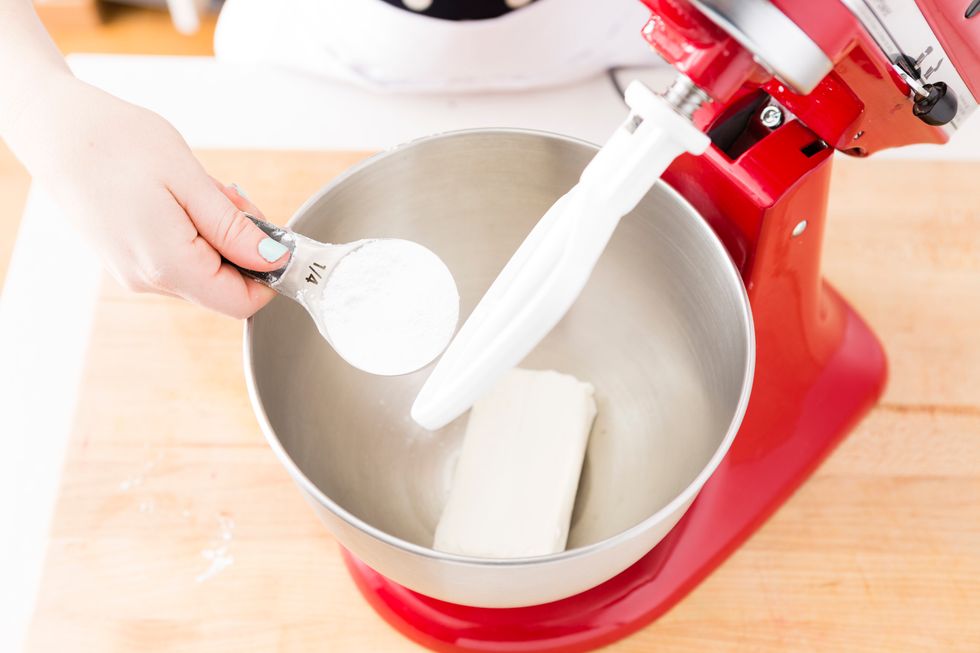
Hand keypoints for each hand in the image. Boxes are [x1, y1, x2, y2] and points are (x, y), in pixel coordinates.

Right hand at [19, 77, 287, 317]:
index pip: (240, 303)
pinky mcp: (127, 260)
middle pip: (224, 288)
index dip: (269, 275)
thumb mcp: (189, 180)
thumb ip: (232, 228)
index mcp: (168, 265)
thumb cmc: (115, 143)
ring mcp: (134, 273)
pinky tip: (181, 198)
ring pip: (203, 273)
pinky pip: (178, 260)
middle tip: (232, 198)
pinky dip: (194, 235)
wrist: (53, 128)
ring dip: (218, 237)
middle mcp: (149, 280)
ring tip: (201, 191)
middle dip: (243, 248)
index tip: (276, 238)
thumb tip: (273, 258)